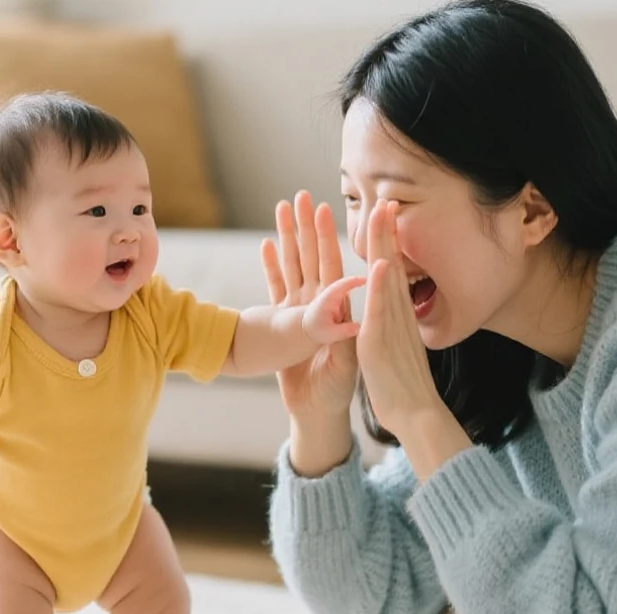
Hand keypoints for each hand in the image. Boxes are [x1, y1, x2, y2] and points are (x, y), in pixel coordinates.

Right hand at [261, 191, 360, 421]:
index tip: (331, 207)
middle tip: (303, 196)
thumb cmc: (336, 393)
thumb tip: (349, 312)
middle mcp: (321, 306)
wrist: (315, 415)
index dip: (334, 236)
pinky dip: (273, 266)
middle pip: (314, 257)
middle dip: (309, 226)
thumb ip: (343, 336)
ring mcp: (301, 311)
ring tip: (284, 207)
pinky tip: (267, 245)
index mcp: (338, 312)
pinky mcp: (284, 323)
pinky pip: (278, 287)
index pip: (337, 265)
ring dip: (289, 237)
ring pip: (295, 265)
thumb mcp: (343, 365)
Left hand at [355, 200, 443, 438]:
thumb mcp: (397, 347)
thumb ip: (394, 327)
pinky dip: (381, 285)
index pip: (391, 270)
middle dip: (388, 230)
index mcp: (397, 315)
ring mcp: (390, 325)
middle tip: (387, 197)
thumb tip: (393, 316)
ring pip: (388, 278)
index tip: (385, 214)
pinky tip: (380, 262)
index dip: (387, 241)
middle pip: (392, 263)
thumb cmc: (402, 385)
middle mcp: (397, 314)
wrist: (414, 413)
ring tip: (383, 213)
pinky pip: (381, 309)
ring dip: (385, 244)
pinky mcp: (380, 342)